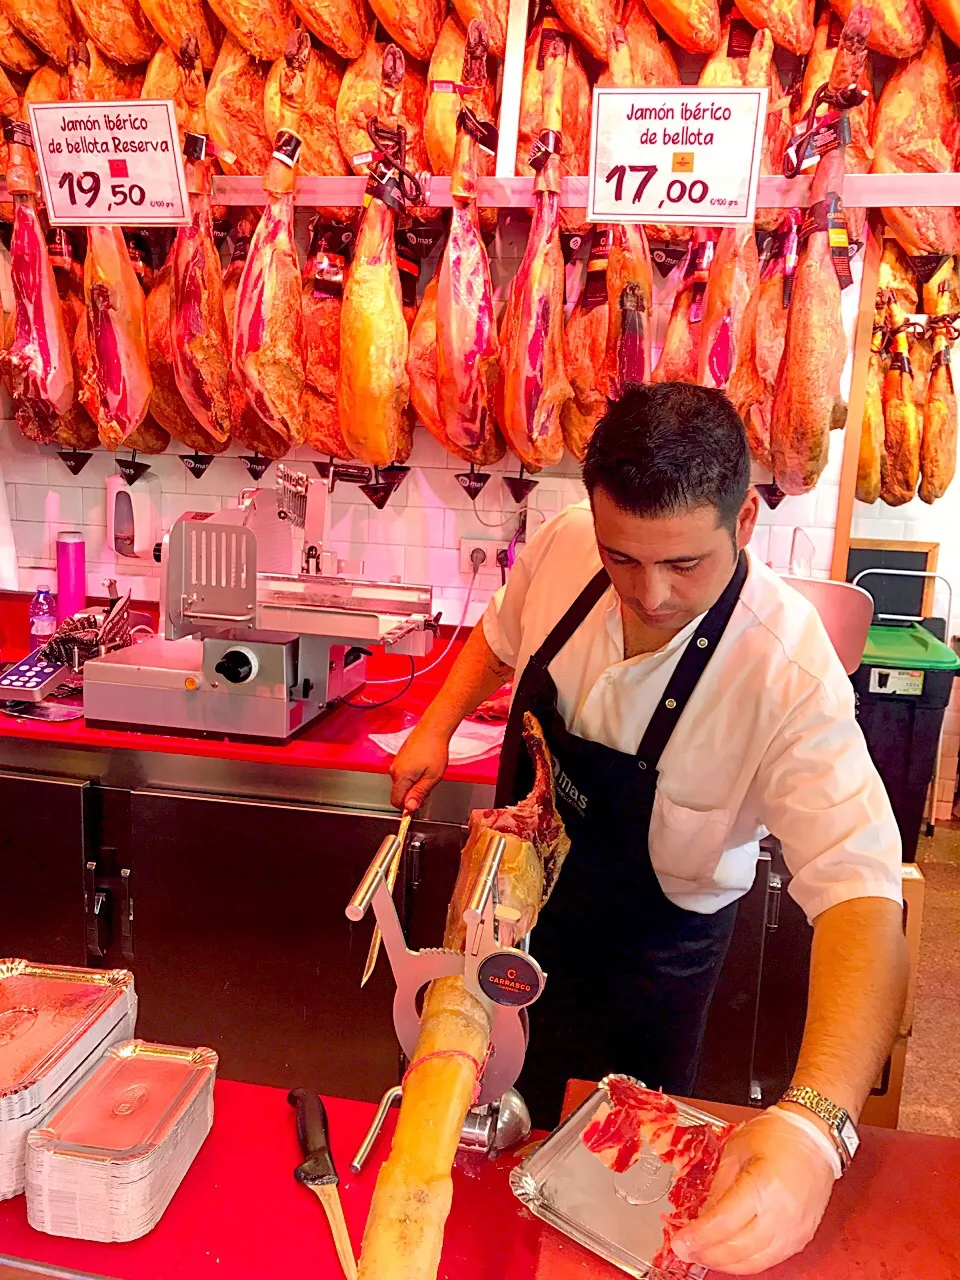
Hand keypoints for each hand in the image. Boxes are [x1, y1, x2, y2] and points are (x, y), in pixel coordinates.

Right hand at [389, 722, 449, 811]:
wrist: (432, 729)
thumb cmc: (434, 749)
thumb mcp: (432, 777)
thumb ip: (419, 794)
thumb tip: (410, 808)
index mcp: (401, 777)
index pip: (396, 801)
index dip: (407, 806)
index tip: (419, 803)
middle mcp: (395, 770)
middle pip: (399, 793)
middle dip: (412, 794)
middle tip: (428, 785)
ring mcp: (396, 763)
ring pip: (402, 783)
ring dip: (413, 784)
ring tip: (428, 774)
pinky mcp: (400, 758)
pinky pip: (403, 773)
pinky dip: (412, 775)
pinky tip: (424, 767)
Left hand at [670, 1109, 837, 1274]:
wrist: (815, 1137)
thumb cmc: (778, 1135)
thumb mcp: (737, 1149)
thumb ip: (719, 1185)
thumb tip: (702, 1215)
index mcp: (763, 1187)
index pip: (724, 1223)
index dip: (698, 1237)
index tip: (679, 1242)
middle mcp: (781, 1215)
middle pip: (737, 1249)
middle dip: (705, 1254)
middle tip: (685, 1250)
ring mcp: (794, 1231)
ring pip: (753, 1262)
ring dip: (723, 1263)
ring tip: (702, 1254)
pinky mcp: (800, 1238)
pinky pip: (769, 1260)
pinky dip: (745, 1262)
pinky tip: (728, 1255)